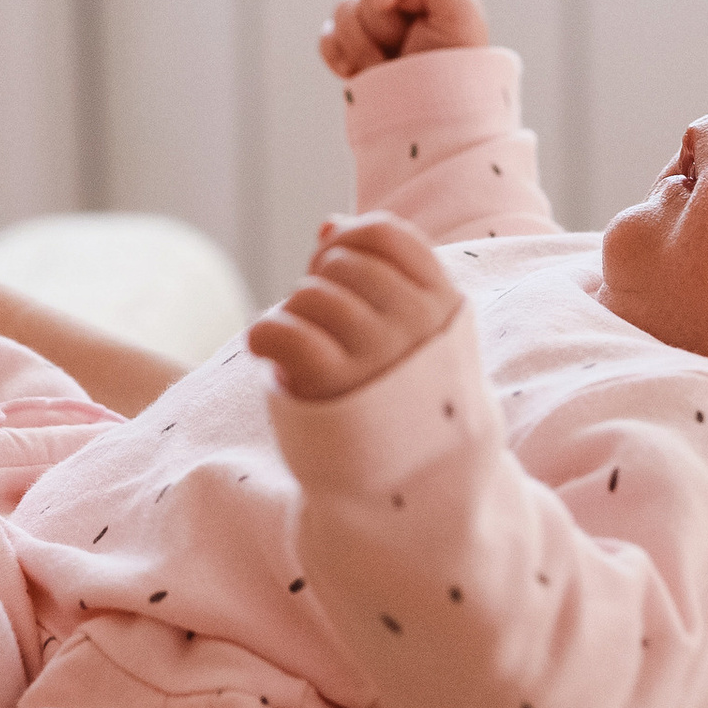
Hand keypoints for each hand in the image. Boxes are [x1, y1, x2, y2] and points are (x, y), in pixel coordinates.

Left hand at [248, 212, 457, 401]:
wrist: (410, 482)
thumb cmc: (401, 394)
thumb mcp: (411, 330)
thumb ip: (379, 273)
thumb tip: (329, 225)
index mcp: (442, 304)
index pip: (385, 235)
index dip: (349, 241)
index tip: (340, 270)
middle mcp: (414, 325)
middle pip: (342, 262)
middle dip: (320, 281)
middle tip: (322, 320)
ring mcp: (375, 354)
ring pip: (309, 295)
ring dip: (294, 314)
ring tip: (305, 345)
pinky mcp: (331, 384)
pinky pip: (282, 328)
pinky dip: (265, 334)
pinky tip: (271, 351)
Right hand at [319, 0, 490, 77]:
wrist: (430, 126)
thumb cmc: (453, 74)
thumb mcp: (462, 18)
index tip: (390, 1)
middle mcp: (404, 6)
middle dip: (383, 24)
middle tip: (406, 52)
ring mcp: (376, 30)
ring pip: (343, 11)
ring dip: (363, 46)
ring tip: (387, 70)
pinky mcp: (353, 53)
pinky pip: (327, 38)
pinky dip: (338, 54)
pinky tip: (358, 73)